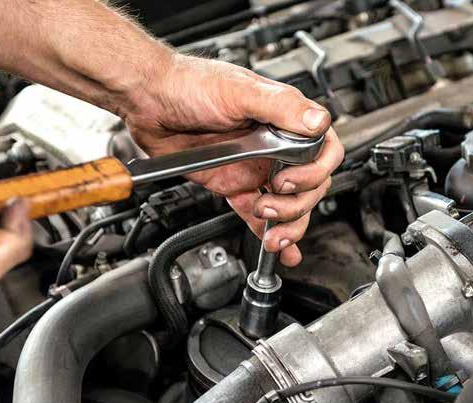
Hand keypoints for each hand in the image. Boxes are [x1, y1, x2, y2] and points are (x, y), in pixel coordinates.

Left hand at [118, 55, 343, 266]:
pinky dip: (268, 231)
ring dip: (288, 223)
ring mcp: (256, 166)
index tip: (291, 181)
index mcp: (284, 119)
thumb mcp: (239, 90)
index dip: (315, 172)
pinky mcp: (234, 184)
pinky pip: (257, 212)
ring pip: (288, 204)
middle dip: (297, 204)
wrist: (149, 101)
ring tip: (271, 233)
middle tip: (270, 203)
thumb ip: (281, 106)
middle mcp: (275, 144)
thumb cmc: (190, 84)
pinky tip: (279, 248)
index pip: (323, 151)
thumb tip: (318, 122)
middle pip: (310, 185)